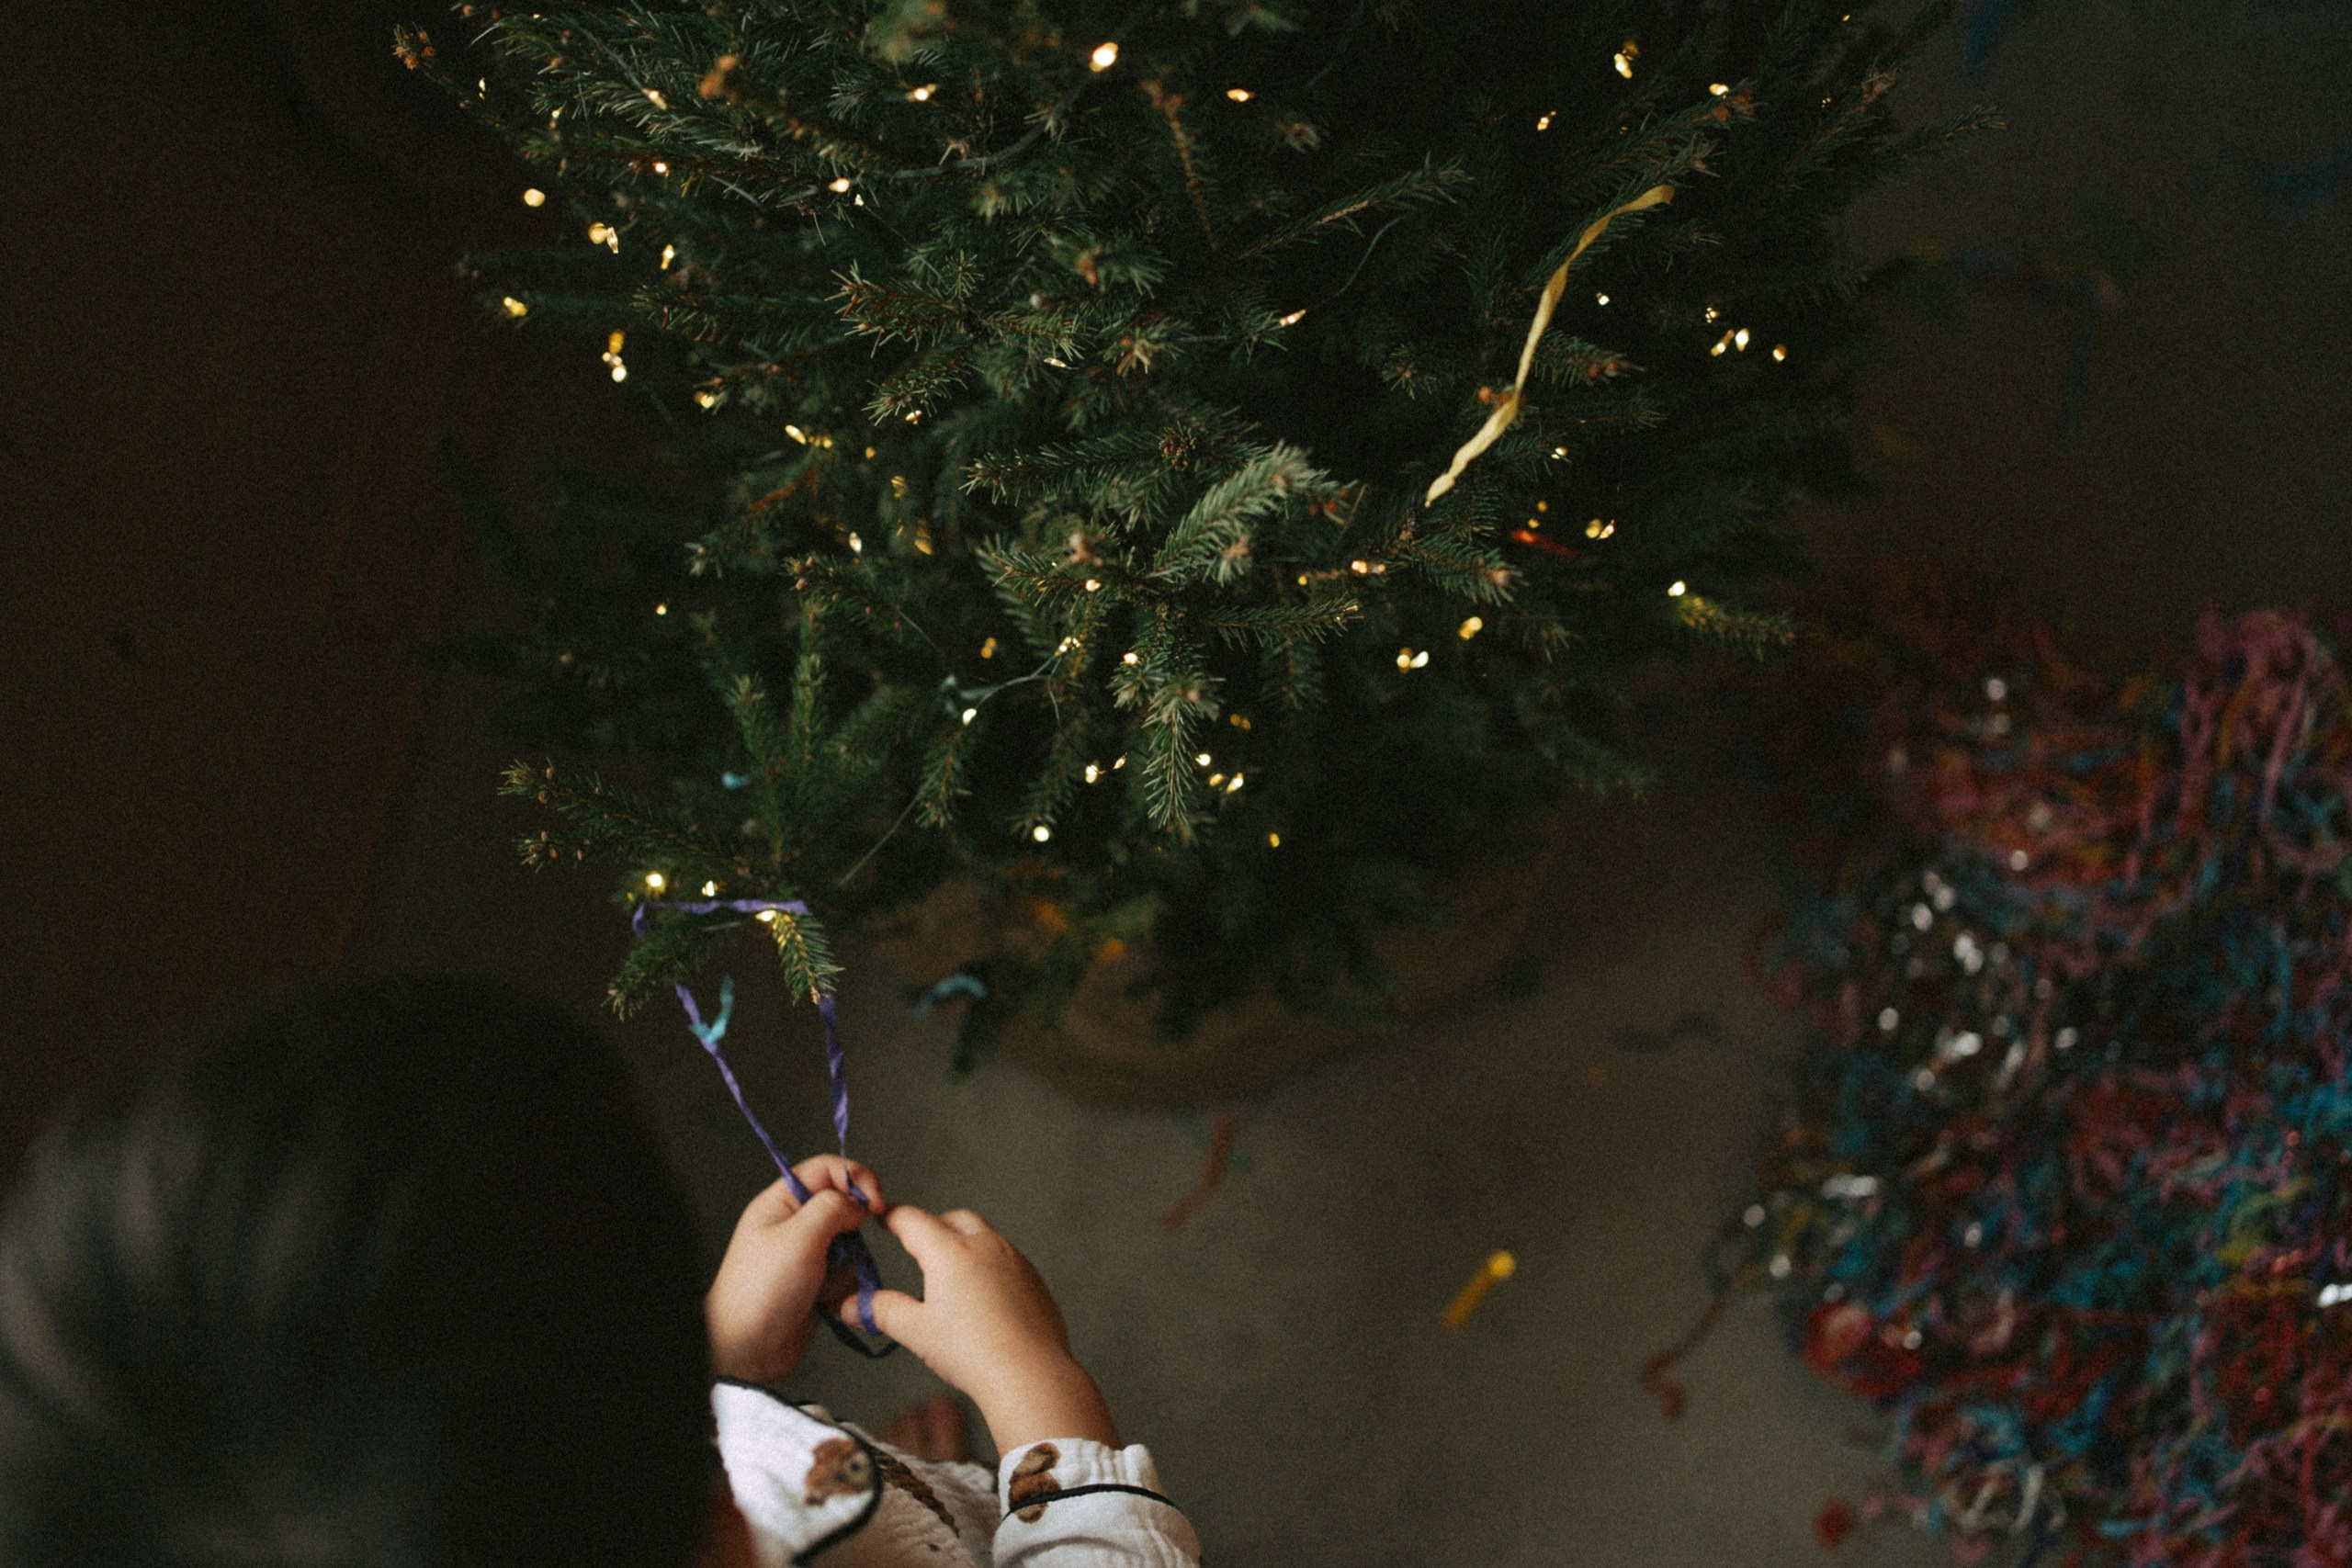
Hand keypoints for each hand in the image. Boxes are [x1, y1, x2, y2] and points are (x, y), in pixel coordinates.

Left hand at [706, 1156, 881, 1384]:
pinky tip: (824, 1301)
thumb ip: (833, 1207)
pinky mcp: (816, 1282)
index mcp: (781, 1202)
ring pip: (851, 1243)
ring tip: (822, 1284)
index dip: (856, 1178)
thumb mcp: (798, 1238)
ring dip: (846, 1265)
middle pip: (844, 1206)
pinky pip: (847, 1273)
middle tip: (841, 1251)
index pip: (827, 1169)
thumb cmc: (759, 1293)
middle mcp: (794, 1224)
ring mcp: (806, 1254)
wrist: (747, 1351)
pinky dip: (844, 1287)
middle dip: (852, 1230)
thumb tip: (858, 1202)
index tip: (875, 1204)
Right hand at [844, 1204, 1118, 1452]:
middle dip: (933, 1226)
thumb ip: (882, 1311)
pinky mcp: (1034, 1279)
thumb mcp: (916, 1331)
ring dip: (965, 1243)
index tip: (882, 1216)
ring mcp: (1014, 1260)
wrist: (1029, 1373)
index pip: (913, 1220)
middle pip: (954, 1219)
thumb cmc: (971, 1352)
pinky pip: (1008, 1259)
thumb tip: (851, 1305)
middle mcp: (985, 1245)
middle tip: (917, 1244)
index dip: (893, 1216)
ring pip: (985, 1236)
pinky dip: (990, 1265)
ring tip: (950, 1273)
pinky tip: (983, 1295)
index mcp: (950, 1251)